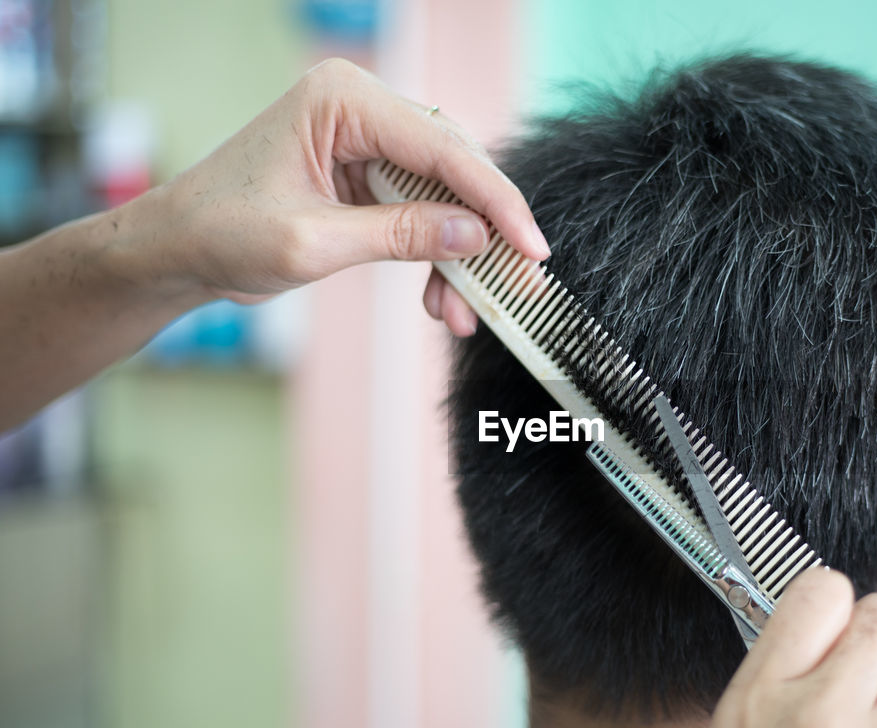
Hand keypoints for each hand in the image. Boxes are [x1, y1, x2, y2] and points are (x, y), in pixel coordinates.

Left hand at [146, 58, 547, 333]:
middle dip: (484, 232)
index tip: (531, 249)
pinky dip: (435, 255)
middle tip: (516, 284)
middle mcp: (361, 109)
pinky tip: (441, 298)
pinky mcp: (366, 174)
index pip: (443, 148)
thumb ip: (400, 235)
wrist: (177, 249)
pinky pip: (421, 211)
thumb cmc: (222, 231)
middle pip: (454, 167)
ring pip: (445, 195)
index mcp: (343, 101)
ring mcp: (365, 141)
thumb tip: (476, 237)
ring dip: (460, 254)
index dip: (495, 202)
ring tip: (465, 310)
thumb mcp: (315, 243)